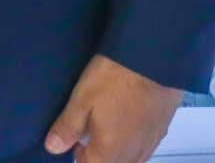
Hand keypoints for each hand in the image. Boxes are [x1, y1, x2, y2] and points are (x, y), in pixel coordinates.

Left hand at [44, 53, 183, 162]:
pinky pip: (143, 146)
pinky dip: (131, 141)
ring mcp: (151, 143)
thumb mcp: (82, 99)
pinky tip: (125, 120)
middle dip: (97, 153)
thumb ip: (68, 128)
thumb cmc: (113, 80)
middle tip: (86, 128)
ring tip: (103, 123)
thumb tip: (52, 148)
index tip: (73, 138)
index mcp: (111, 151)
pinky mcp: (162, 130)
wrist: (156, 61)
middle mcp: (134, 154)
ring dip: (115, 148)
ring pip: (130, 158)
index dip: (78, 155)